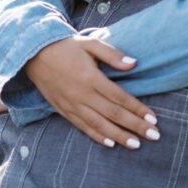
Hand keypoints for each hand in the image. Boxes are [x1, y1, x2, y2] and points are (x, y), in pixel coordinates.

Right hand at [24, 36, 158, 148]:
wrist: (33, 54)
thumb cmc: (66, 47)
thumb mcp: (90, 44)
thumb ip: (112, 54)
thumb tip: (134, 63)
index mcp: (91, 78)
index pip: (120, 97)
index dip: (138, 109)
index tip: (154, 119)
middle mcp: (82, 95)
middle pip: (113, 114)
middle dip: (135, 126)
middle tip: (154, 136)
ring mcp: (72, 105)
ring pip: (99, 125)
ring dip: (119, 136)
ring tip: (136, 144)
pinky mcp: (63, 110)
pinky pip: (82, 127)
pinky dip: (97, 136)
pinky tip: (111, 143)